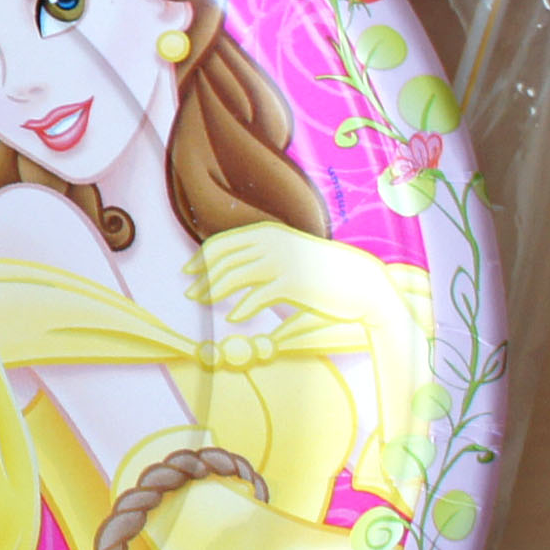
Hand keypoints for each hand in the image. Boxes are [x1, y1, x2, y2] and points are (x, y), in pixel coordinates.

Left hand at [185, 222, 392, 337]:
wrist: (362, 284)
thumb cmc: (323, 271)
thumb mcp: (289, 254)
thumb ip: (260, 256)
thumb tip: (229, 268)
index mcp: (269, 231)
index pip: (223, 242)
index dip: (201, 257)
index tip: (187, 271)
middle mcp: (272, 242)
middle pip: (223, 260)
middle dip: (202, 277)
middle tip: (190, 295)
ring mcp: (282, 261)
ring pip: (234, 277)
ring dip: (213, 292)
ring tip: (204, 304)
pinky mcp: (293, 284)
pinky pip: (257, 297)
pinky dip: (242, 308)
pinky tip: (233, 318)